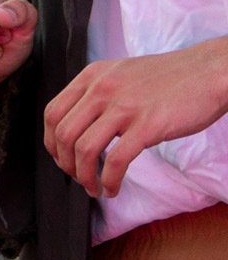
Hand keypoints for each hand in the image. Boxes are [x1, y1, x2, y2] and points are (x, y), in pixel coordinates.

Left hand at [43, 38, 227, 195]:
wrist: (209, 72)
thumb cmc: (169, 78)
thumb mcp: (121, 75)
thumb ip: (98, 94)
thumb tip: (79, 126)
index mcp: (92, 76)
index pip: (53, 113)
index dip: (51, 142)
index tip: (61, 158)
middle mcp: (102, 89)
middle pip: (64, 134)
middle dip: (65, 163)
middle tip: (77, 177)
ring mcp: (124, 106)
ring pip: (85, 149)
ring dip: (84, 176)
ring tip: (94, 187)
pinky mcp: (148, 125)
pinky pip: (117, 160)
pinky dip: (110, 180)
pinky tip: (113, 187)